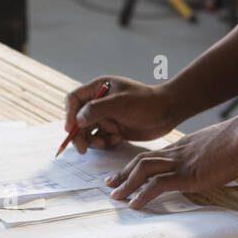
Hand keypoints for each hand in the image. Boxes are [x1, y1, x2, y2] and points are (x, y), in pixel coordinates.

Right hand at [63, 76, 177, 153]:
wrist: (168, 112)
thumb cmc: (146, 102)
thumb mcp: (120, 103)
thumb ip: (97, 110)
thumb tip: (77, 120)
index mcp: (98, 88)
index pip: (74, 99)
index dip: (68, 114)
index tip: (70, 129)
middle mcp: (99, 102)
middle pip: (78, 119)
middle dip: (79, 134)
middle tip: (83, 149)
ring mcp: (106, 116)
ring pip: (88, 132)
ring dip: (93, 140)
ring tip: (105, 143)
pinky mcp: (113, 129)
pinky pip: (101, 139)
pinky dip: (105, 143)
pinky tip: (118, 140)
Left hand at [103, 111, 237, 209]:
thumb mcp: (217, 147)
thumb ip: (207, 156)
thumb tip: (210, 165)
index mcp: (182, 147)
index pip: (153, 155)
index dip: (136, 164)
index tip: (125, 172)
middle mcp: (176, 153)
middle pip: (141, 160)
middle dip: (123, 173)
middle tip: (109, 184)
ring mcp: (180, 163)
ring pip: (143, 170)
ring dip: (126, 183)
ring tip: (115, 196)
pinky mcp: (187, 174)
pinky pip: (158, 184)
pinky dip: (143, 194)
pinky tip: (134, 204)